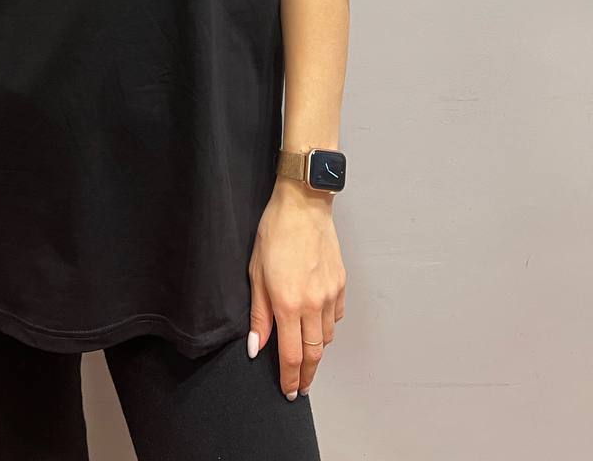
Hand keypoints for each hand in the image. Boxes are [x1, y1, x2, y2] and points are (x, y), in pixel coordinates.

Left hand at [246, 180, 345, 397]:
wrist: (303, 205)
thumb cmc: (275, 232)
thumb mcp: (256, 273)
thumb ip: (259, 314)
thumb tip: (256, 346)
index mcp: (288, 303)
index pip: (291, 356)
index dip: (289, 379)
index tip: (289, 392)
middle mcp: (313, 304)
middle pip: (313, 353)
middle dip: (306, 374)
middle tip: (299, 386)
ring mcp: (329, 294)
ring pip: (327, 337)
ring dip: (316, 351)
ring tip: (305, 357)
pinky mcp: (340, 283)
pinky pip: (336, 316)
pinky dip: (327, 327)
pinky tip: (317, 324)